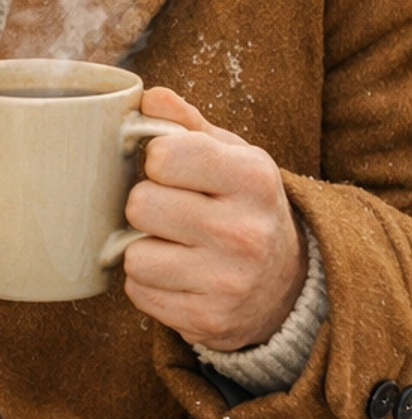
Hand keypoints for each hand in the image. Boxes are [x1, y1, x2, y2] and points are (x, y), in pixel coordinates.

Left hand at [121, 87, 305, 351]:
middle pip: (141, 204)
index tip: (172, 170)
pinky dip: (148, 282)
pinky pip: (138, 291)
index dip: (157, 160)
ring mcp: (228, 282)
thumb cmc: (243, 206)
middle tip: (170, 211)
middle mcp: (245, 231)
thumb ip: (187, 124)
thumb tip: (149, 98)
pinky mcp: (208, 321)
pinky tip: (177, 275)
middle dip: (146, 205)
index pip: (164, 155)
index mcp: (253, 178)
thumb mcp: (232, 157)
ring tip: (172, 245)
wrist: (285, 284)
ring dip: (142, 248)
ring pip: (134, 254)